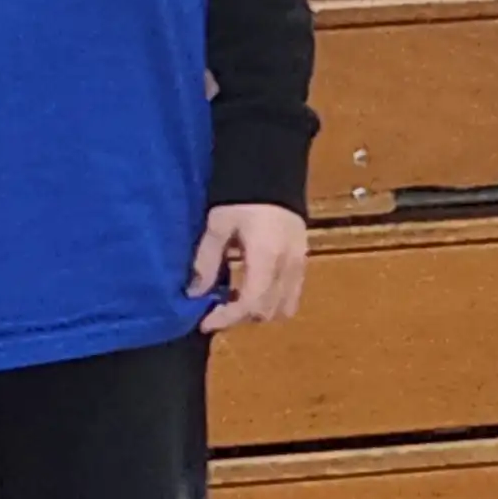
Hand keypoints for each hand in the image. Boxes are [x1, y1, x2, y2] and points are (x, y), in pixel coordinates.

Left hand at [190, 203, 308, 330]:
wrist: (272, 174)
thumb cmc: (240, 197)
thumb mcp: (217, 225)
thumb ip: (206, 261)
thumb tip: (194, 293)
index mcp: (267, 256)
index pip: (251, 303)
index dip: (227, 318)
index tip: (204, 324)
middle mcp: (289, 266)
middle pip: (267, 311)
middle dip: (238, 317)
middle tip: (213, 311)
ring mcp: (300, 265)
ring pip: (282, 307)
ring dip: (256, 312)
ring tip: (230, 302)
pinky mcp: (303, 262)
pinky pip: (291, 295)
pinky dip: (271, 302)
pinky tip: (249, 291)